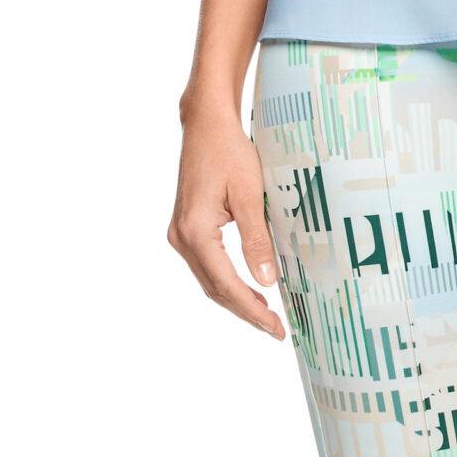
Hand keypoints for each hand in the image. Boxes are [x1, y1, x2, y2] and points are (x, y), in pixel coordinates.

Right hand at [167, 95, 285, 337]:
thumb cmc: (229, 151)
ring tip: (267, 316)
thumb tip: (266, 281)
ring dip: (237, 300)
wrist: (206, 125)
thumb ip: (257, 240)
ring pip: (209, 281)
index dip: (252, 310)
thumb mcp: (249, 195)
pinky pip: (207, 266)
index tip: (276, 327)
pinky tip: (249, 289)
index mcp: (195, 231)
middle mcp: (181, 237)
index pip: (227, 284)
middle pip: (215, 289)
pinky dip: (227, 283)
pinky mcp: (186, 229)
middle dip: (246, 312)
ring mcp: (180, 234)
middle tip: (276, 330)